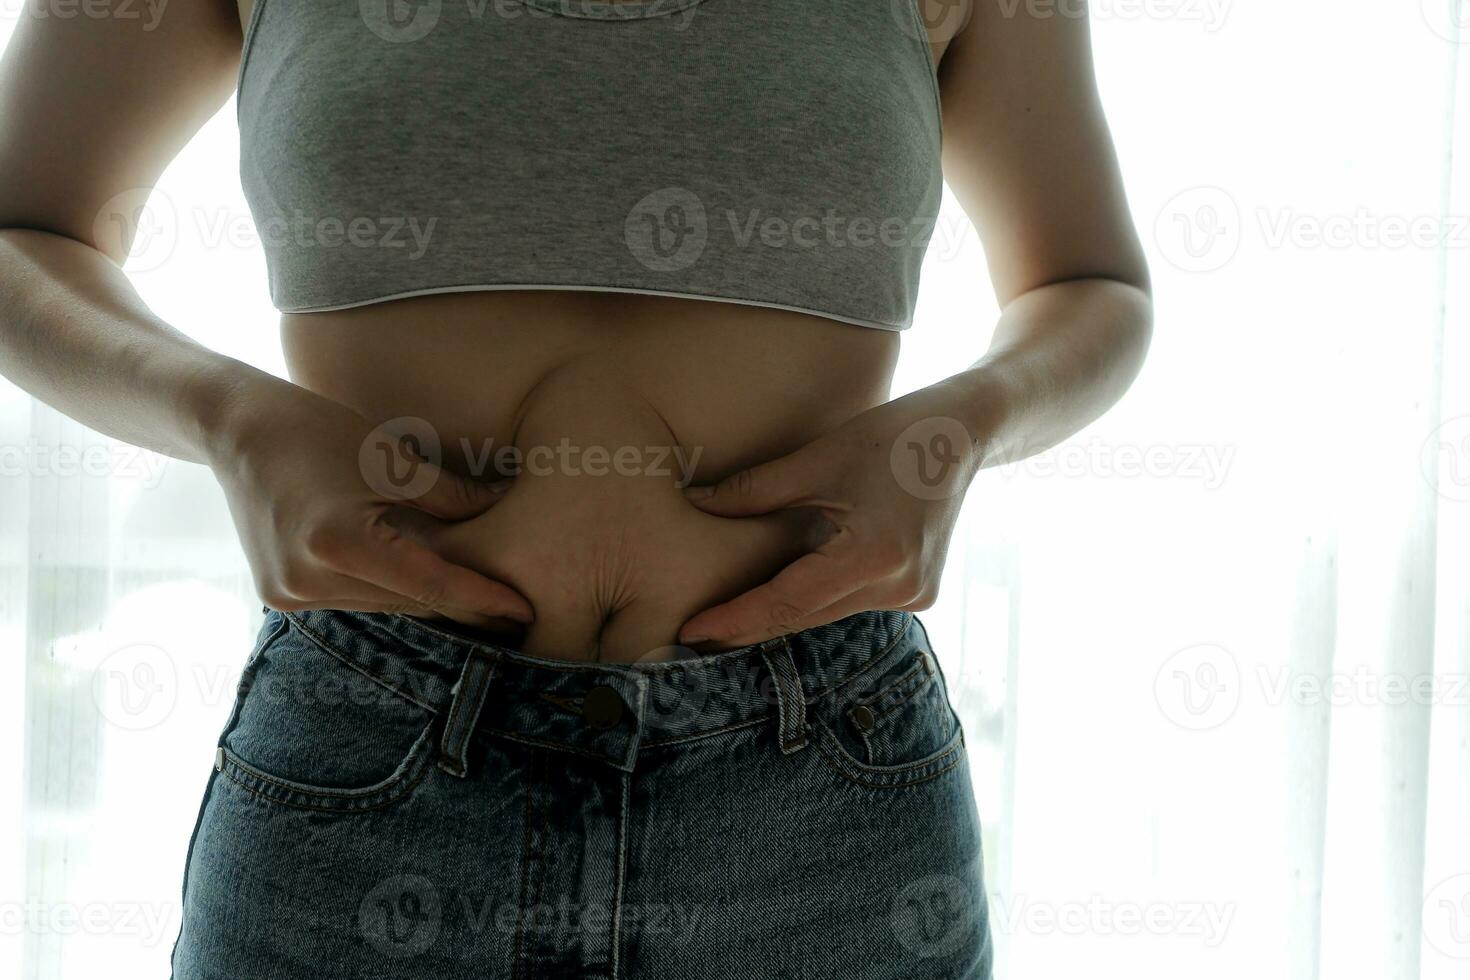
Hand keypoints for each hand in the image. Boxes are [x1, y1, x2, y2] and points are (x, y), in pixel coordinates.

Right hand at [206, 370, 532, 626]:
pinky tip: (414, 576)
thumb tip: (510, 509)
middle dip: (461, 603)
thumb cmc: (320, 429)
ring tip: (474, 593)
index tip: (526, 611)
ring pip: (383, 605)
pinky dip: (386, 588)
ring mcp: (290, 594)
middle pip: (409, 602)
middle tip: (513, 608)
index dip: (483, 599)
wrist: (236, 429)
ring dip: (423, 597)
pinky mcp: (280, 594)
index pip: (432, 585)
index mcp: (340, 544)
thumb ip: (452, 496)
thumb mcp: (393, 459)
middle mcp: (310, 580)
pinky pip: (353, 599)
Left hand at [677, 385, 984, 647]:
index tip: (691, 631)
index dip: (735, 618)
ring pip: (825, 614)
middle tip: (692, 635)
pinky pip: (850, 604)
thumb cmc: (888, 437)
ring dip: (781, 614)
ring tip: (724, 621)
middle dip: (749, 625)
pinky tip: (779, 595)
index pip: (788, 601)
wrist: (960, 436)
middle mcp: (897, 588)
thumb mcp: (816, 460)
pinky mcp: (916, 594)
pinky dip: (815, 599)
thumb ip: (753, 492)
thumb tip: (693, 504)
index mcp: (872, 556)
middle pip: (804, 616)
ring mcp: (912, 597)